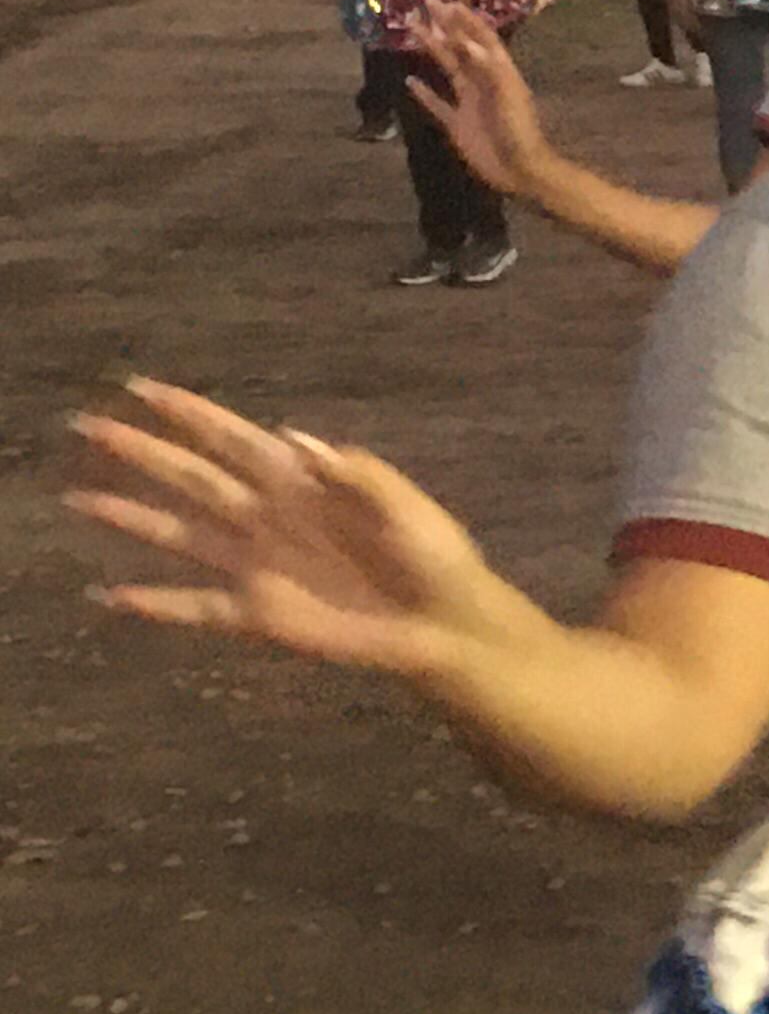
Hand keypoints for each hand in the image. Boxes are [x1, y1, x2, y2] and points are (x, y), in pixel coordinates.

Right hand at [65, 381, 512, 681]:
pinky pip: (196, 608)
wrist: (446, 625)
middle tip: (87, 427)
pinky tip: (110, 598)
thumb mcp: (408, 507)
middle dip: (142, 453)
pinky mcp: (261, 615)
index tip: (142, 388)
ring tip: (78, 501)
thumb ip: (357, 474)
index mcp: (303, 484)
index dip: (190, 413)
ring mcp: (260, 566)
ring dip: (130, 519)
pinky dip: (155, 605)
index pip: (235, 438)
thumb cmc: (437, 557)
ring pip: (180, 536)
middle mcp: (269, 519)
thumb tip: (294, 437)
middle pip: (192, 478)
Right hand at [406, 1, 557, 198]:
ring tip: (414, 29)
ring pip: (448, 69)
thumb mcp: (508, 96)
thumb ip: (490, 69)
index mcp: (500, 73)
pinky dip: (424, 93)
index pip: (482, 39)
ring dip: (433, 48)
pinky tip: (410, 80)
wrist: (520, 170)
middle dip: (446, 25)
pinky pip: (437, 105)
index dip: (465, 20)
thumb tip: (468, 42)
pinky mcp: (457, 124)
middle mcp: (483, 82)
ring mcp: (469, 102)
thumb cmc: (519, 131)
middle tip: (425, 4)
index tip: (446, 2)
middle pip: (462, 48)